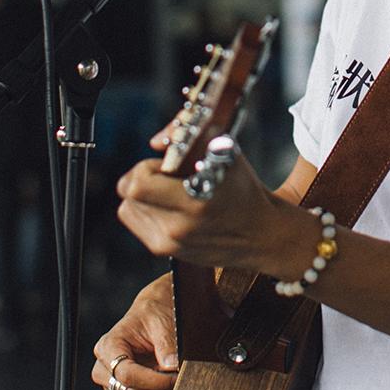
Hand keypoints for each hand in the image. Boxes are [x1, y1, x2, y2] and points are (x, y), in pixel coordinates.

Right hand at [91, 272, 178, 389]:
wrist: (158, 316)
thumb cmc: (157, 314)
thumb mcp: (162, 321)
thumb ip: (166, 343)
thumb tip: (171, 366)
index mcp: (108, 347)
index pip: (126, 375)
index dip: (155, 379)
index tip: (175, 372)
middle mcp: (105, 371)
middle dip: (161, 388)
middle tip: (178, 374)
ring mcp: (114, 389)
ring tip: (172, 379)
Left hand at [115, 146, 311, 275]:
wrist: (261, 236)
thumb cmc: (244, 192)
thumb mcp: (227, 154)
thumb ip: (192, 136)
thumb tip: (155, 142)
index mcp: (194, 203)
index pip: (138, 184)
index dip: (146, 167)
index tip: (166, 165)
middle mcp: (178, 229)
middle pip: (128, 195)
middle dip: (142, 177)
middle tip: (164, 176)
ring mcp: (170, 245)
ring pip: (127, 208)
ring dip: (142, 195)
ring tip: (168, 192)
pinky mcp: (166, 253)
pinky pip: (137, 223)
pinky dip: (145, 210)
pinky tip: (168, 206)